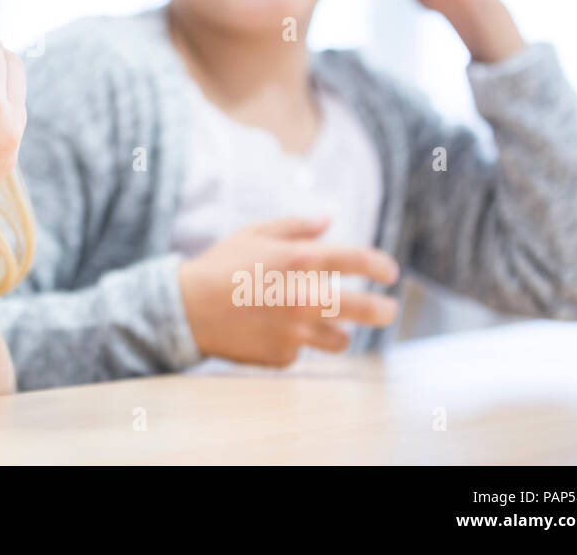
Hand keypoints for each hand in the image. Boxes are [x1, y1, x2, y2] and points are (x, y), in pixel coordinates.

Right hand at [177, 216, 400, 366]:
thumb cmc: (221, 266)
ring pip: (341, 339)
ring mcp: (295, 331)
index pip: (358, 261)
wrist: (186, 308)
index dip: (381, 266)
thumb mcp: (255, 234)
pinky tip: (275, 331)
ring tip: (327, 324)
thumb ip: (296, 227)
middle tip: (387, 310)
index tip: (390, 273)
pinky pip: (303, 351)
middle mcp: (303, 297)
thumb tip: (329, 220)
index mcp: (299, 261)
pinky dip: (297, 342)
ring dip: (338, 331)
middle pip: (366, 309)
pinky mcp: (282, 355)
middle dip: (384, 310)